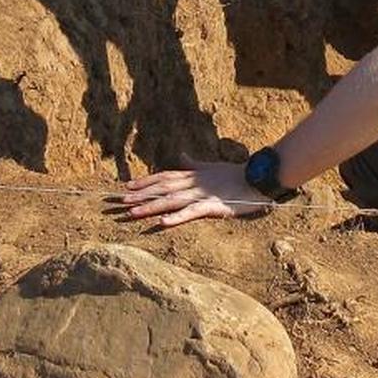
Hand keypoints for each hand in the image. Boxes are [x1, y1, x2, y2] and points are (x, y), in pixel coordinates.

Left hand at [120, 162, 266, 226]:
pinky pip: (191, 212)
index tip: (127, 186)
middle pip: (162, 188)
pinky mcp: (213, 206)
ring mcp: (202, 193)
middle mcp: (194, 182)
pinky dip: (176, 217)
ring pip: (171, 200)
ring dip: (150, 206)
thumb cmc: (237, 174)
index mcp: (193, 174)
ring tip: (131, 212)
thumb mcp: (212, 167)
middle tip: (119, 200)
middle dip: (141, 194)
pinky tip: (162, 223)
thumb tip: (181, 155)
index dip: (145, 181)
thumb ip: (194, 164)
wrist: (258, 178)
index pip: (164, 177)